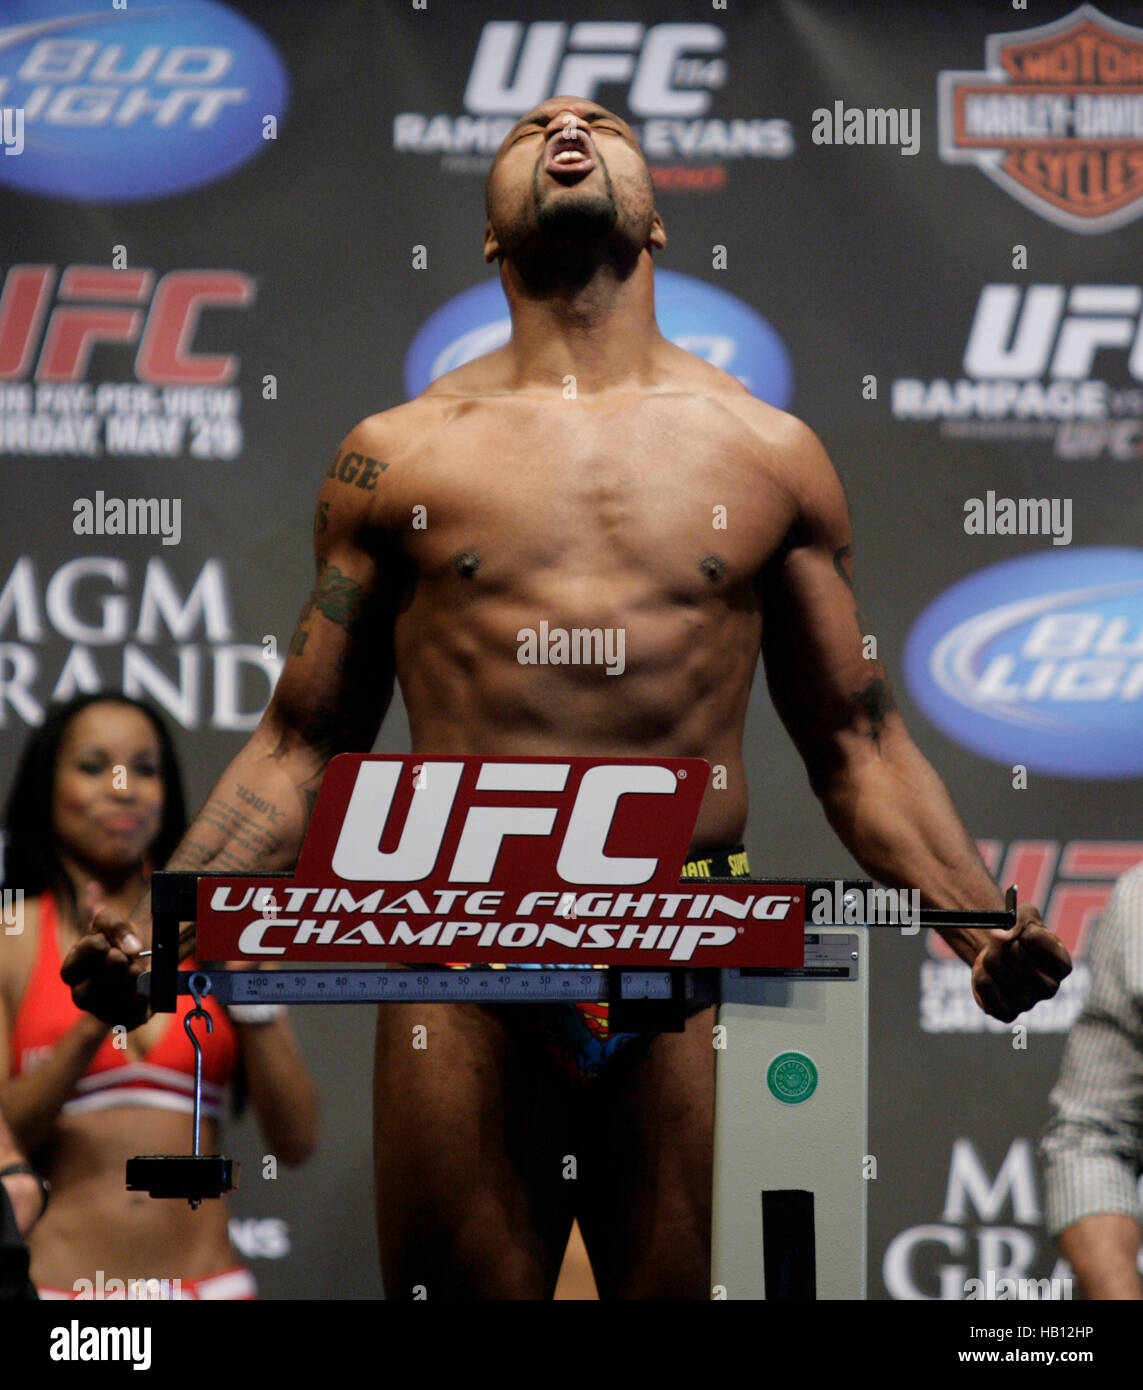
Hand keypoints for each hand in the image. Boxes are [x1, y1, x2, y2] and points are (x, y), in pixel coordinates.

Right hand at [59, 885, 151, 1029]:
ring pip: (107, 1007)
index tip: (107, 941)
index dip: (94, 950)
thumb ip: (117, 927)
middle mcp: (81, 995)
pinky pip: (130, 1018)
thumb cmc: (120, 939)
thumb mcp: (113, 921)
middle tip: (125, 957)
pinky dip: (141, 999)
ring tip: (137, 968)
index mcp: (72, 970)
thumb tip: (132, 949)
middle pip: (86, 994)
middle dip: (111, 969)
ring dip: (127, 982)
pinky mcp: (125, 1020)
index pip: (73, 966)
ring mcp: (101, 1010)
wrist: (147, 952)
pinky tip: (146, 984)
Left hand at [971, 903, 1071, 1022]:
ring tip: (995, 957)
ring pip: (996, 967)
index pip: (1041, 942)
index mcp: (1062, 964)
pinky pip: (984, 985)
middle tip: (1001, 942)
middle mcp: (1050, 988)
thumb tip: (1002, 937)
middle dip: (1002, 942)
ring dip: (989, 955)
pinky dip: (980, 973)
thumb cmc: (1017, 932)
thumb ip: (1018, 920)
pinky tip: (988, 974)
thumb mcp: (1023, 915)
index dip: (1025, 931)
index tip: (1020, 929)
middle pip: (1016, 955)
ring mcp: (1029, 1003)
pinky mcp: (1007, 1013)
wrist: (998, 953)